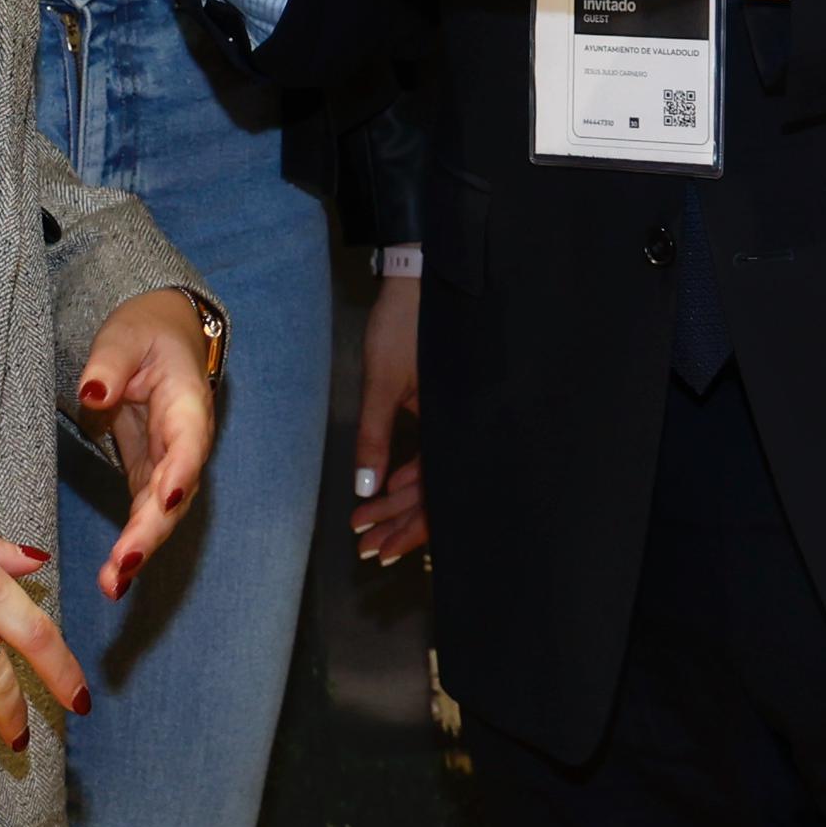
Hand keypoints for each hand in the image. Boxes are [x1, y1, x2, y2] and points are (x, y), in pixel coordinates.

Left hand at [80, 287, 219, 597]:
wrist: (160, 336)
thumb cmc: (145, 333)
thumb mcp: (124, 335)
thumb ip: (109, 363)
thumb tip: (92, 394)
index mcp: (187, 405)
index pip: (188, 444)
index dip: (180, 473)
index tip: (164, 497)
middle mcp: (186, 444)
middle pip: (176, 494)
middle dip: (151, 531)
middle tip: (122, 565)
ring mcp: (170, 465)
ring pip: (162, 515)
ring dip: (140, 550)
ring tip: (112, 584)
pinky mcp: (150, 478)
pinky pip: (144, 516)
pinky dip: (131, 546)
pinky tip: (112, 577)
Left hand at [348, 269, 425, 563]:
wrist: (423, 278)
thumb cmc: (405, 324)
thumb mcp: (383, 382)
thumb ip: (374, 438)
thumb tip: (365, 489)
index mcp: (454, 426)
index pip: (435, 496)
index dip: (409, 528)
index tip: (380, 548)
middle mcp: (461, 429)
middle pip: (434, 494)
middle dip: (398, 522)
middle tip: (366, 545)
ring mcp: (454, 421)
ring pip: (431, 477)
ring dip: (398, 501)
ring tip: (365, 523)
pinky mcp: (445, 410)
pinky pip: (431, 455)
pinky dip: (407, 474)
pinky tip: (384, 489)